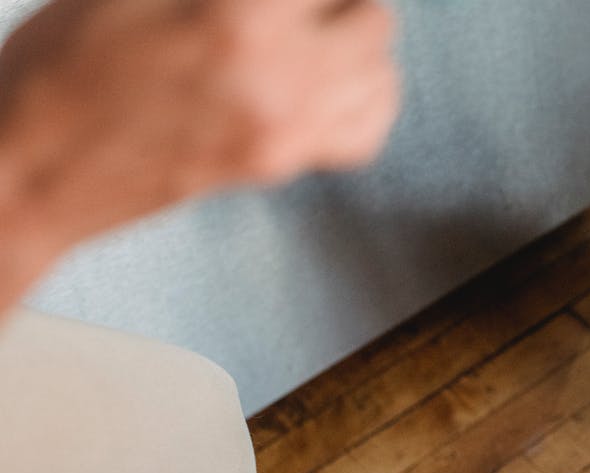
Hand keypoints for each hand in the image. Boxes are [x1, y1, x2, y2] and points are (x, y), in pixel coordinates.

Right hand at [0, 0, 399, 247]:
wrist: (30, 168)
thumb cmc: (60, 69)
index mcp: (239, 16)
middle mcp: (280, 77)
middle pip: (374, 16)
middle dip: (341, 1)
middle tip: (304, 5)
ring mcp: (287, 130)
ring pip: (383, 74)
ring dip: (359, 44)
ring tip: (321, 32)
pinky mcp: (279, 165)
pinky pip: (366, 133)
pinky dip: (363, 102)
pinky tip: (332, 83)